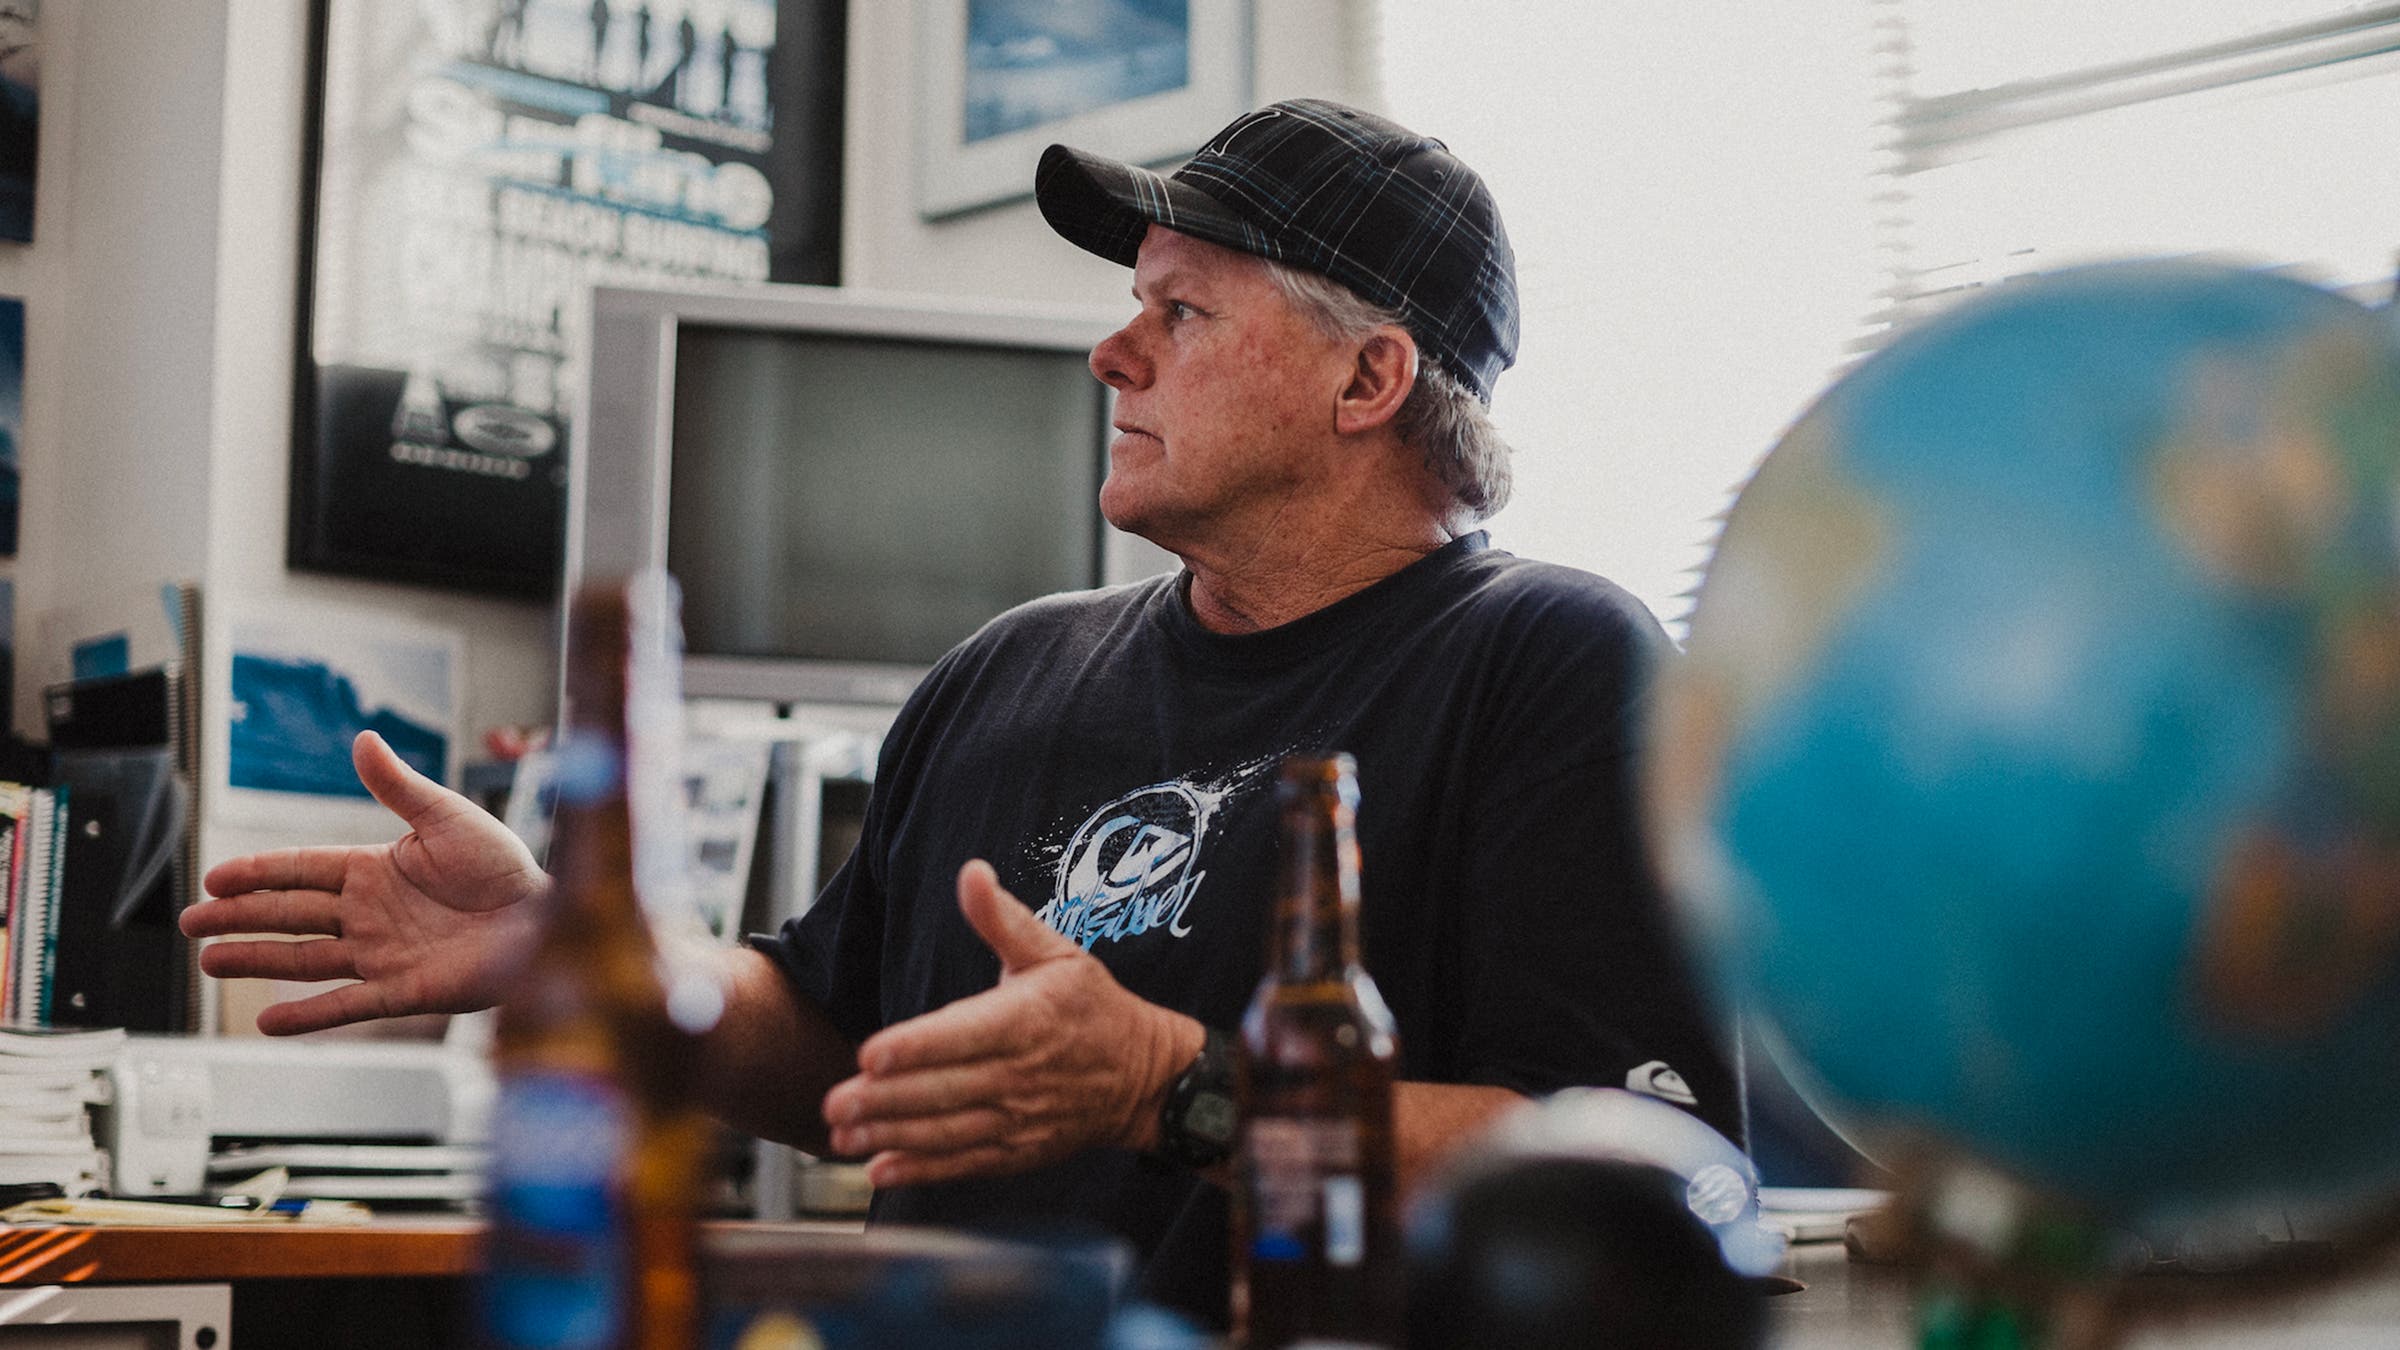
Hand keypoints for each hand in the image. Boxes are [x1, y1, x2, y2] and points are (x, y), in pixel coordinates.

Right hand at [180, 731, 547, 1033]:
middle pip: (290, 914)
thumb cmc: (506, 866)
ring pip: (305, 959)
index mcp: (376, 869)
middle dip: (239, 918)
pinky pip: (346, 1004)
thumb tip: (363, 739)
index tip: (213, 878)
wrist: (549, 918)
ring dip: (257, 961)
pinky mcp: (405, 990)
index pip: (302, 870)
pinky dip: (307, 1016)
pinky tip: (266, 1022)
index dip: (257, 874)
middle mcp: (371, 913)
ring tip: (209, 963)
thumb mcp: (446, 818)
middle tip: (190, 923)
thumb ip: (399, 786)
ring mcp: (383, 954)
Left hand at [820, 860, 1201, 1187]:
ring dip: (891, 1135)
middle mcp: (1020, 1074)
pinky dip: (923, 1170)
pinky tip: (880, 1170)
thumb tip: (971, 873)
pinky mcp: (1018, 1152)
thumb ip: (1004, 919)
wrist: (1145, 1077)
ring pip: (947, 1131)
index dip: (916, 1047)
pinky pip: (965, 1164)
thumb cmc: (1093, 1008)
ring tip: (841, 1135)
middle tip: (833, 1101)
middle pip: (944, 1089)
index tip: (870, 1054)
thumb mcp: (1057, 953)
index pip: (963, 1035)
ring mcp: (1019, 1119)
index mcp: (1026, 1020)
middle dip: (885, 1099)